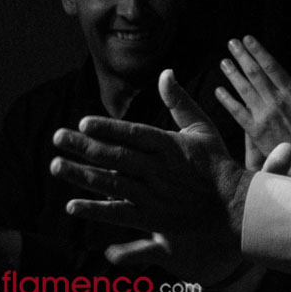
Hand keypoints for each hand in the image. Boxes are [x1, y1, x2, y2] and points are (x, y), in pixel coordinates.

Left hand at [50, 69, 256, 282]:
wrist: (234, 208)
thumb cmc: (216, 164)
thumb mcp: (202, 128)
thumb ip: (180, 102)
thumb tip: (165, 72)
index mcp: (171, 146)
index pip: (134, 134)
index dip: (108, 129)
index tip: (83, 122)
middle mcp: (160, 171)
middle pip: (117, 158)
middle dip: (85, 147)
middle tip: (58, 137)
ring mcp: (154, 196)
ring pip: (112, 184)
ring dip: (82, 176)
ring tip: (56, 166)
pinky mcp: (152, 219)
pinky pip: (119, 214)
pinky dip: (96, 210)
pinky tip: (72, 205)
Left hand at [217, 36, 290, 176]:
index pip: (271, 65)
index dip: (258, 50)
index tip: (248, 39)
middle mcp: (276, 100)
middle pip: (254, 73)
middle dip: (242, 56)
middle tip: (232, 43)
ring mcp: (264, 115)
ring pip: (243, 89)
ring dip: (232, 73)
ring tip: (223, 61)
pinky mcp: (255, 131)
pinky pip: (237, 112)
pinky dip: (227, 100)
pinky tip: (219, 90)